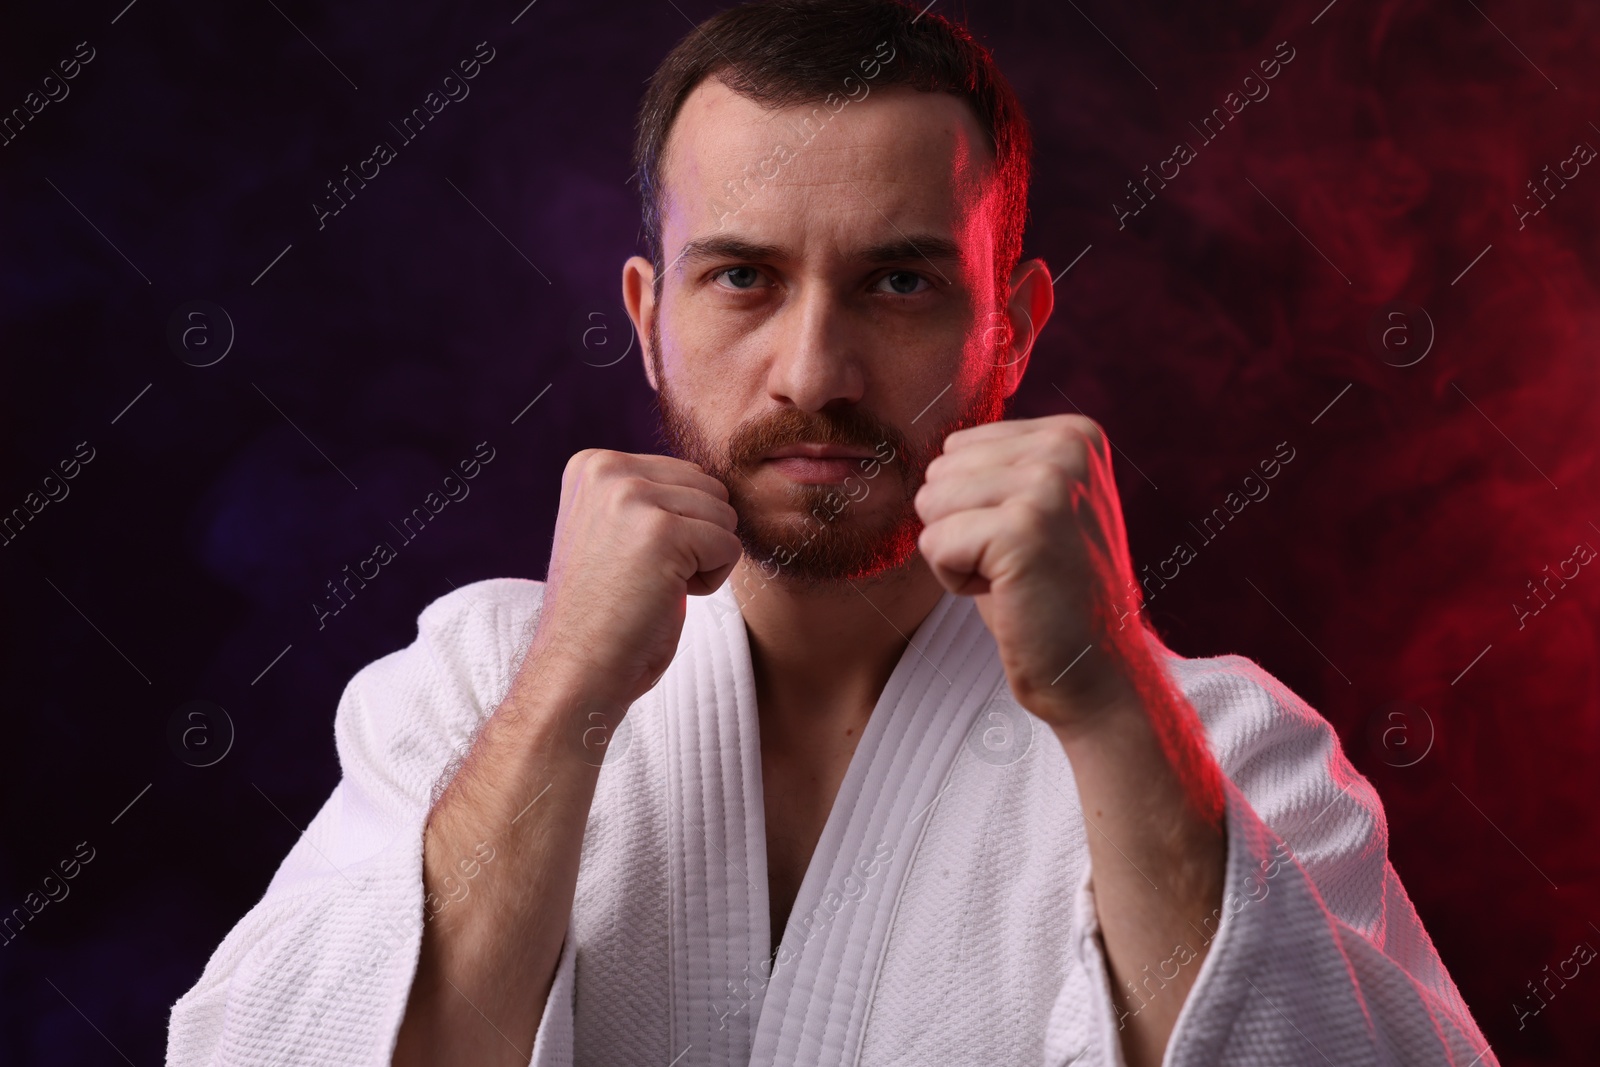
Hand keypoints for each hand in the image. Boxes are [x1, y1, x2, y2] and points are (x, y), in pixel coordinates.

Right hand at [527, 449, 742, 712]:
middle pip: (710, 489)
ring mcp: (632, 497)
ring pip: (724, 516)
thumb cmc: (605, 610)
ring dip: (703, 560)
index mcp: (593, 464)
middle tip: (645, 577)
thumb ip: (648, 495)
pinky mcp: (662, 532)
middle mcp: (607, 470)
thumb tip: (714, 485)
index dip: (676, 527)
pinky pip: (729, 547)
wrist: (577, 668)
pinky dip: (711, 582)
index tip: (631, 560)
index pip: (686, 474)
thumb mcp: (614, 529)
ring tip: (653, 586)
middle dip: (696, 539)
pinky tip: (665, 598)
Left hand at [913, 414, 1146, 732]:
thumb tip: (933, 452)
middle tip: (1018, 565)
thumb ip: (998, 467)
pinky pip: (933, 542)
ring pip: (930, 503)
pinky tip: (1008, 594)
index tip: (1026, 541)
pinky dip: (954, 580)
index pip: (957, 448)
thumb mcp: (1033, 508)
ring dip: (956, 553)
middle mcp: (1066, 446)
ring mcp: (1047, 483)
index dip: (973, 506)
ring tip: (1012, 577)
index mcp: (1072, 433)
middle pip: (939, 471)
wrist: (1097, 670)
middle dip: (959, 527)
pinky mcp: (1022, 528)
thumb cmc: (1049, 595)